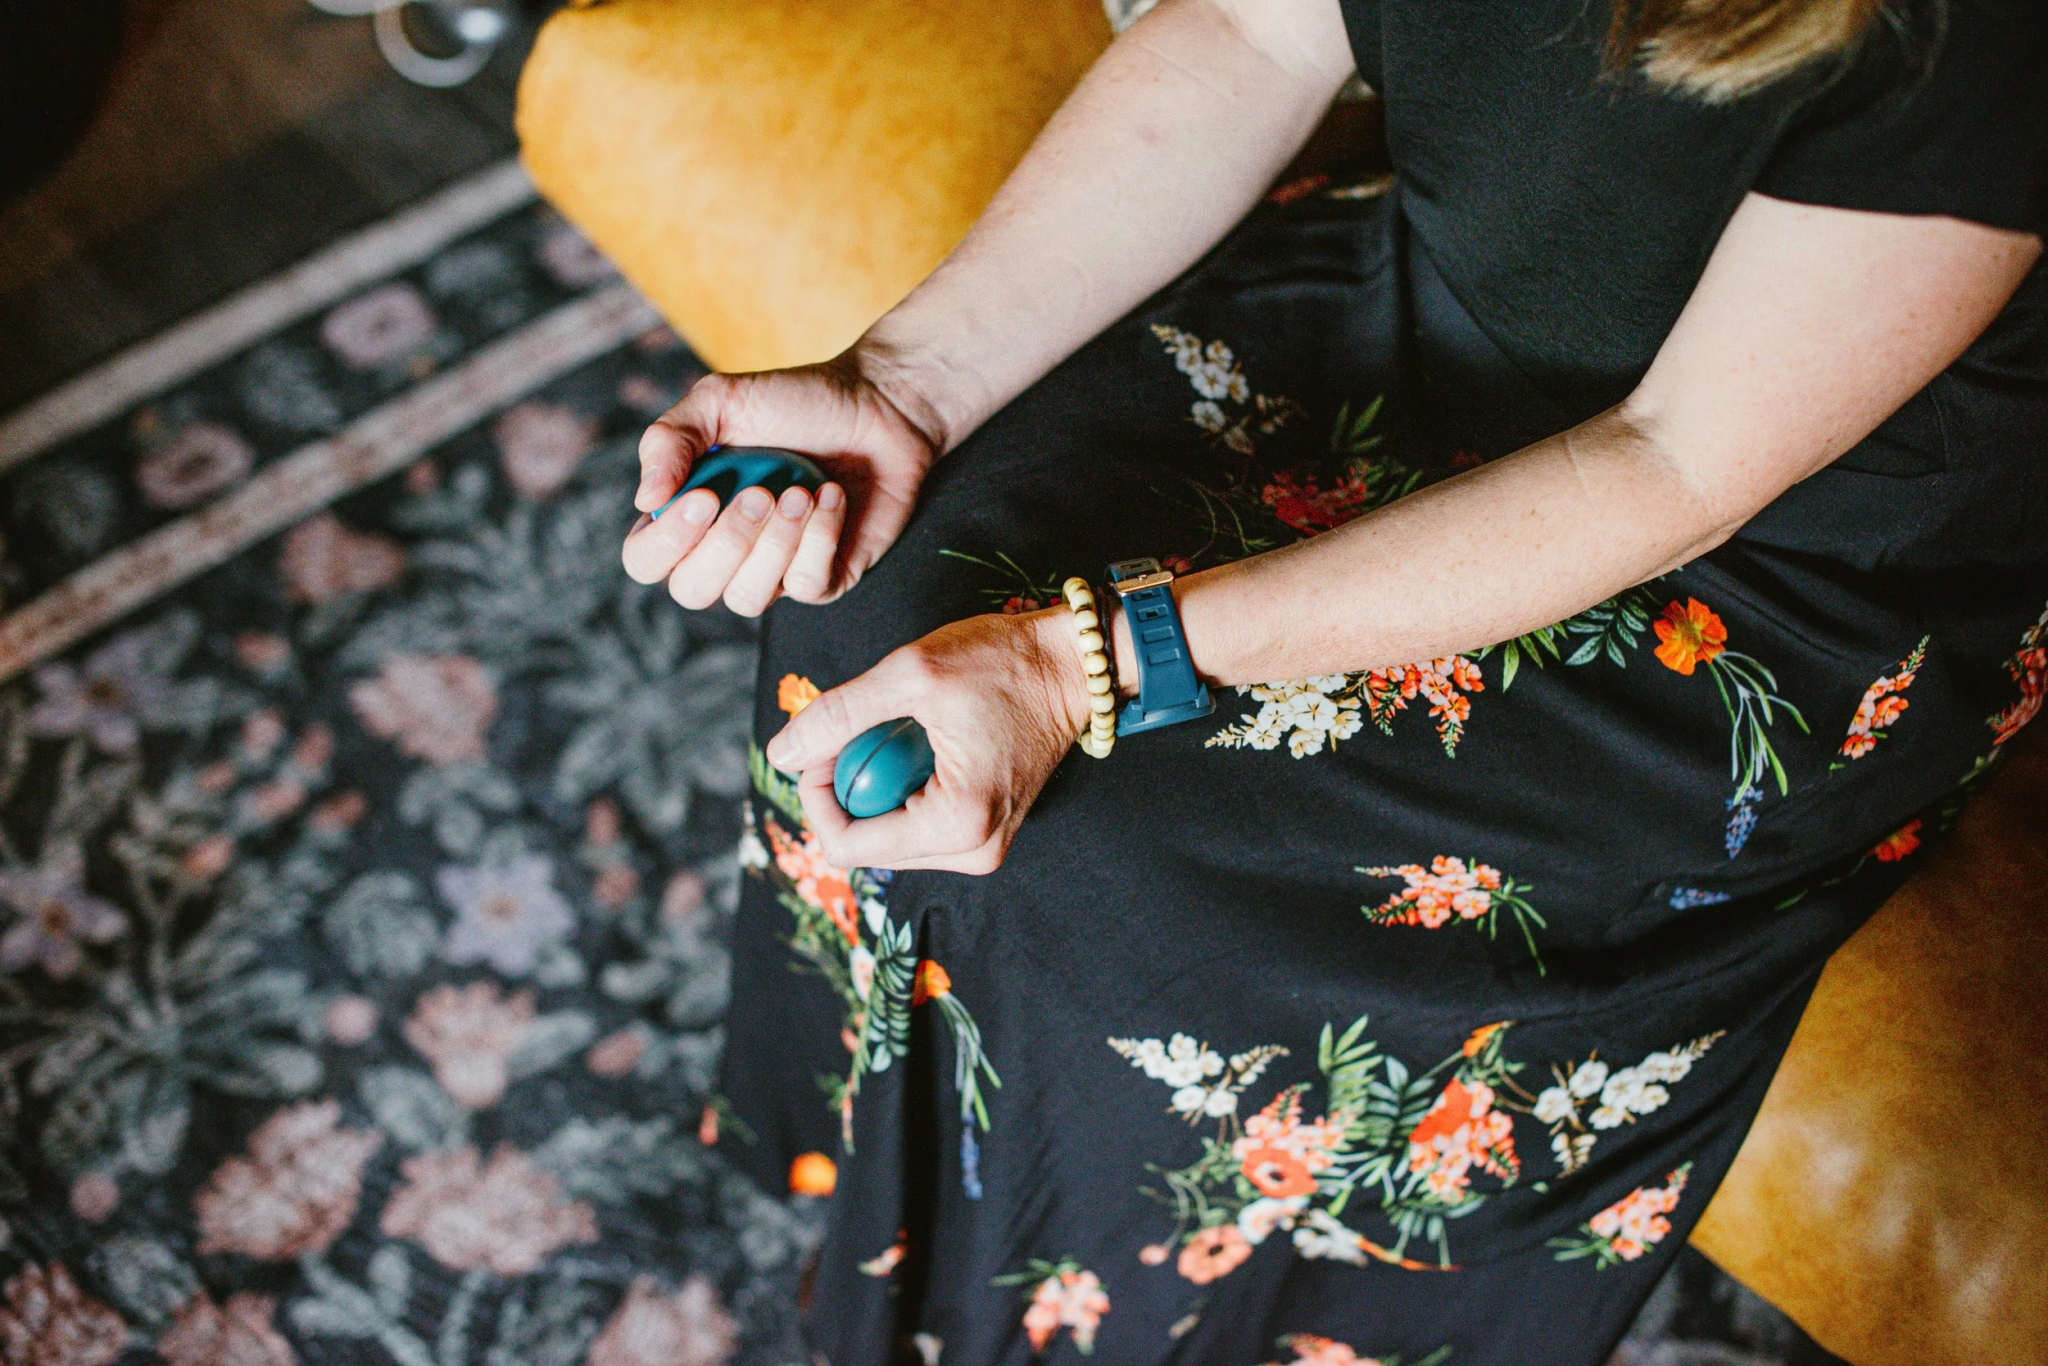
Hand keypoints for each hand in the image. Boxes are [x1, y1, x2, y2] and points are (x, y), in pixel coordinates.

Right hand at [620, 347, 943, 614]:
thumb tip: (645, 500)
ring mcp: (774, 571)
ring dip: (774, 545)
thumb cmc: (796, 401)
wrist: (878, 404)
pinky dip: (819, 539)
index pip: (645, 559)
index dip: (667, 540)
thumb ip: (669, 439)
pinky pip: (805, 586)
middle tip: (760, 492)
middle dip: (726, 543)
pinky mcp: (824, 578)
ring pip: (746, 599)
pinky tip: (831, 497)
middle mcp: (725, 552)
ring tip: (800, 492)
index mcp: (688, 514)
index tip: (704, 495)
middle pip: (692, 591)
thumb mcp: (721, 400)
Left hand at [764, 609, 1092, 873]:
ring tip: (903, 731)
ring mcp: (982, 844)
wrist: (1075, 664)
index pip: (847, 845)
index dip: (816, 794)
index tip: (822, 742)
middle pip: (865, 843)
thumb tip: (781, 753)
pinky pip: (916, 823)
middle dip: (848, 787)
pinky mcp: (985, 829)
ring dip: (877, 784)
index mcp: (958, 824)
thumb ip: (839, 715)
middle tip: (863, 727)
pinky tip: (923, 744)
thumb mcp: (911, 673)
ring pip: (888, 834)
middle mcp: (974, 850)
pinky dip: (903, 785)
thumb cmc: (1005, 663)